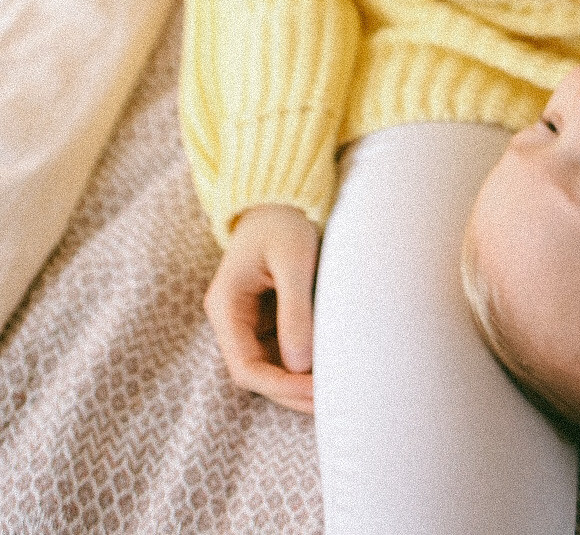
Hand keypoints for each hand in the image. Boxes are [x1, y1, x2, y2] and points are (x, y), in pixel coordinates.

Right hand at [203, 203, 319, 413]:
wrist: (279, 198)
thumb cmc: (284, 223)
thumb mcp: (293, 260)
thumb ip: (295, 310)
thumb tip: (300, 364)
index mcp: (226, 306)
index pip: (245, 367)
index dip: (279, 386)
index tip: (315, 391)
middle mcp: (231, 320)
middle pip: (256, 374)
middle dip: (290, 392)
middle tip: (330, 404)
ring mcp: (247, 321)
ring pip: (268, 368)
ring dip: (296, 384)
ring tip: (332, 396)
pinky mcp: (265, 318)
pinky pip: (280, 352)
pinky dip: (301, 366)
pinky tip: (325, 373)